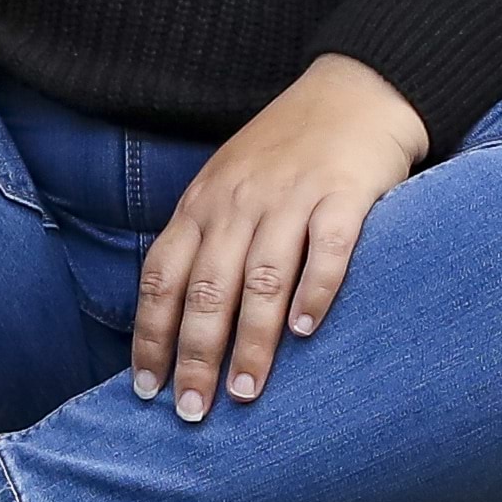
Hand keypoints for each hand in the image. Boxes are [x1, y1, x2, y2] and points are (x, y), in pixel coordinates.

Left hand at [132, 53, 428, 419]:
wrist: (354, 90)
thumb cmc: (285, 151)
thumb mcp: (227, 185)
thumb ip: (205, 242)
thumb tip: (178, 323)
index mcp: (202, 204)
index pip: (162, 277)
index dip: (152, 336)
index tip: (147, 389)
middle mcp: (238, 202)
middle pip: (207, 289)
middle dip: (195, 356)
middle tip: (192, 411)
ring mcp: (291, 197)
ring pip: (261, 279)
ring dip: (251, 342)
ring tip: (245, 393)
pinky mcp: (344, 194)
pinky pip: (325, 250)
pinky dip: (314, 293)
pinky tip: (306, 333)